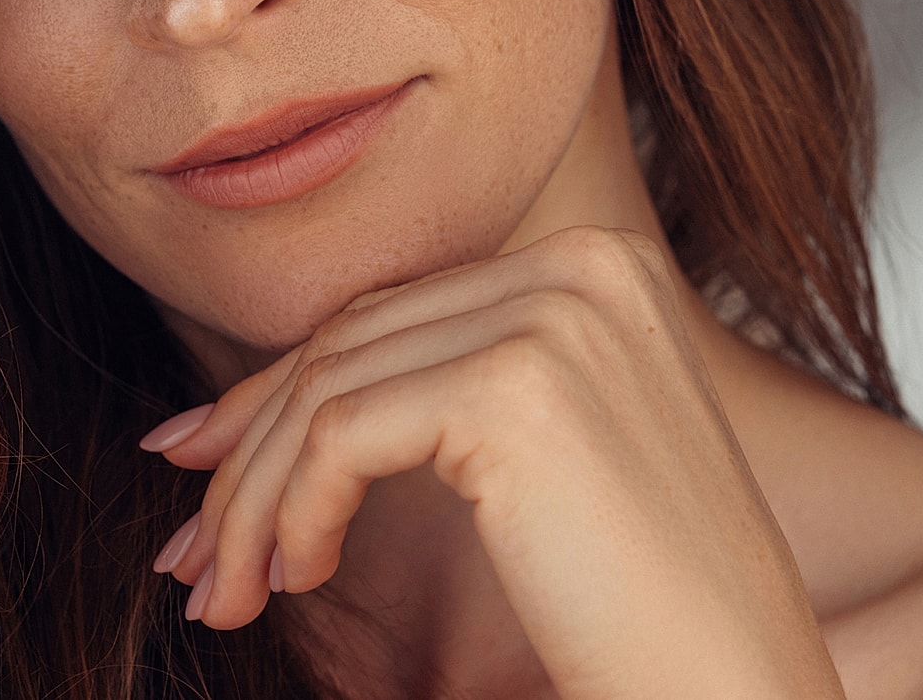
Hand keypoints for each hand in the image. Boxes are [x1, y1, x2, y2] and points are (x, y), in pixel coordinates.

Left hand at [143, 225, 844, 699]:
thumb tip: (241, 407)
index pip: (396, 311)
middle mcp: (587, 264)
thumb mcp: (539, 463)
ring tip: (226, 592)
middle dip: (249, 452)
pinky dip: (292, 513)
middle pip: (353, 338)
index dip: (281, 394)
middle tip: (192, 552)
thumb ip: (434, 395)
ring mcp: (557, 316)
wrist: (730, 689)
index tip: (200, 469)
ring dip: (253, 501)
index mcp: (604, 265)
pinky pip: (340, 435)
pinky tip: (298, 577)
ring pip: (328, 387)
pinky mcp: (514, 386)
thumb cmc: (645, 609)